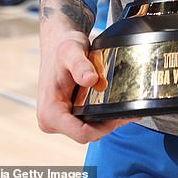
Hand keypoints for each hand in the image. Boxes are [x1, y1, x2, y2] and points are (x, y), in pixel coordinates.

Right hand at [37, 28, 130, 143]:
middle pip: (86, 134)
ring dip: (106, 121)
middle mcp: (51, 120)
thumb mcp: (71, 52)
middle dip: (107, 125)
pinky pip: (86, 121)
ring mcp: (59, 119)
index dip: (102, 128)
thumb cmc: (61, 48)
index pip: (81, 133)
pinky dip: (101, 116)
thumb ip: (80, 65)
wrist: (57, 44)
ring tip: (125, 110)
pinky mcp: (67, 114)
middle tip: (127, 112)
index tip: (117, 115)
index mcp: (50, 112)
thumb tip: (90, 80)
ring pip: (88, 129)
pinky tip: (115, 108)